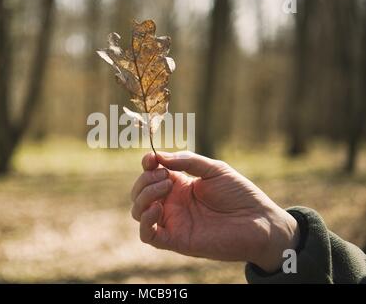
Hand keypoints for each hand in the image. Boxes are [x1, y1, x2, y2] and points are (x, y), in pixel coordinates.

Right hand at [131, 151, 299, 271]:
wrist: (259, 222)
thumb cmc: (240, 194)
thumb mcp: (214, 169)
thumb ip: (187, 161)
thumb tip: (159, 156)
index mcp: (180, 185)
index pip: (151, 173)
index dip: (147, 164)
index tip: (151, 158)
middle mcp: (172, 203)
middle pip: (140, 191)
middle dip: (145, 180)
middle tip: (164, 175)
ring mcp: (173, 221)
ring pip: (138, 210)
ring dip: (144, 196)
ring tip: (166, 186)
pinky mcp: (176, 240)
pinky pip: (148, 235)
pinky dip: (145, 221)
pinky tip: (158, 208)